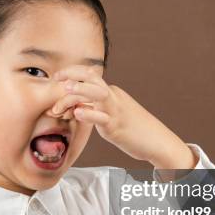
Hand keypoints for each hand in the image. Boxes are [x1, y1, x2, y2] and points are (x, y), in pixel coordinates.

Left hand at [52, 66, 197, 169]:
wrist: (158, 141)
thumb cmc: (134, 130)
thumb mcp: (113, 114)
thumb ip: (96, 108)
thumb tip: (77, 107)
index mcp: (111, 93)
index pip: (90, 75)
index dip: (72, 73)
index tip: (57, 77)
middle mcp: (113, 98)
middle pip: (92, 79)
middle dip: (72, 76)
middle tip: (56, 80)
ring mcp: (116, 112)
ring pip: (97, 94)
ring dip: (80, 90)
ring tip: (65, 89)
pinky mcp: (117, 127)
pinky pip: (102, 118)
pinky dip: (89, 114)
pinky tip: (77, 114)